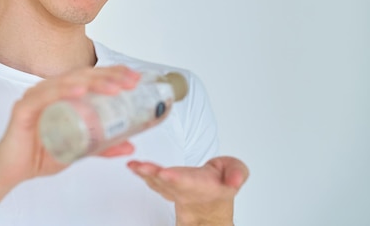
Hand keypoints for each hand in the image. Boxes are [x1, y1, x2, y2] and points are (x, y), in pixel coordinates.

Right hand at [0, 65, 140, 189]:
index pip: (91, 77)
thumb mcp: (79, 149)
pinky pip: (45, 96)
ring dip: (93, 82)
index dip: (113, 74)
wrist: (12, 171)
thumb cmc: (40, 155)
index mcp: (62, 95)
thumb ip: (102, 146)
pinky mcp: (24, 109)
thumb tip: (130, 145)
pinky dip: (63, 91)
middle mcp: (50, 90)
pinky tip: (80, 91)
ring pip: (67, 82)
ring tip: (114, 88)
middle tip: (130, 82)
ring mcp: (36, 97)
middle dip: (109, 76)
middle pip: (83, 75)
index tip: (135, 78)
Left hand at [127, 156, 248, 225]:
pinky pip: (152, 181)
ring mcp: (173, 191)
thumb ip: (237, 173)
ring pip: (157, 183)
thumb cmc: (221, 184)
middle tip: (140, 167)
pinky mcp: (164, 187)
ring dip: (144, 174)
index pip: (189, 183)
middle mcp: (186, 191)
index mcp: (203, 186)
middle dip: (153, 175)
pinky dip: (142, 174)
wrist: (211, 205)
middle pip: (167, 184)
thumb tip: (234, 180)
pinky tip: (132, 166)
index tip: (165, 174)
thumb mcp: (236, 171)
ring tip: (133, 165)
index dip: (176, 179)